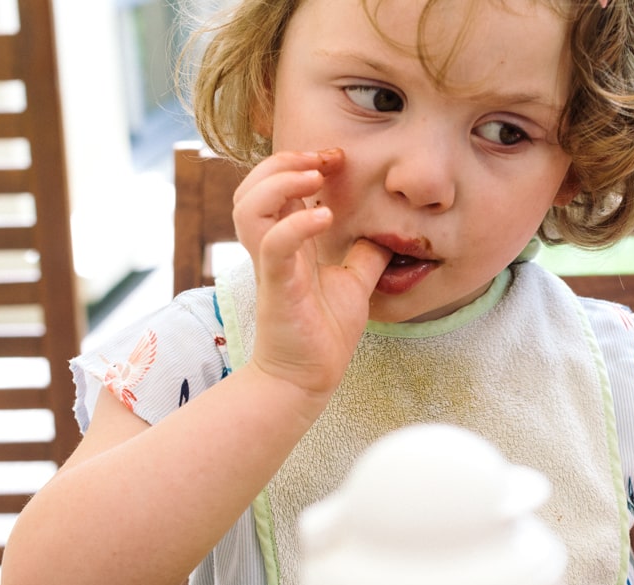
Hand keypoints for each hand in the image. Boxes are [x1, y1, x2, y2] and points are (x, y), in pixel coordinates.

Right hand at [232, 148, 390, 395]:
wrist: (310, 377)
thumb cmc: (324, 333)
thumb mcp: (354, 283)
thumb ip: (364, 256)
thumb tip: (385, 234)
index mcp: (286, 242)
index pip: (275, 186)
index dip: (297, 162)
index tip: (334, 159)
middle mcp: (271, 247)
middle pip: (250, 186)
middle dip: (283, 161)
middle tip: (323, 159)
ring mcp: (271, 265)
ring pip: (247, 206)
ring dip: (280, 181)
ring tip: (316, 177)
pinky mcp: (277, 286)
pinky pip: (274, 245)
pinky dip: (296, 223)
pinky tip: (324, 216)